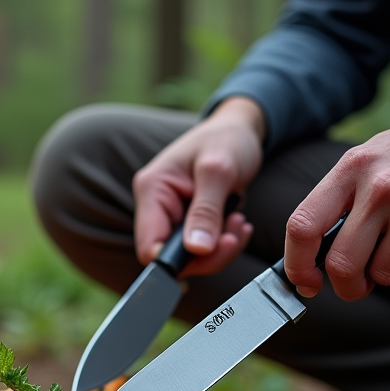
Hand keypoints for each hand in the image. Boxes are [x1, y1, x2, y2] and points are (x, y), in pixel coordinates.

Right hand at [132, 97, 263, 276]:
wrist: (239, 130)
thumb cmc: (227, 139)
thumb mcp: (219, 170)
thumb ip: (206, 211)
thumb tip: (197, 250)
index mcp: (152, 190)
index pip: (149, 245)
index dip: (176, 260)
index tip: (211, 250)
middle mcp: (157, 206)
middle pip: (171, 256)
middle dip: (207, 254)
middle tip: (234, 234)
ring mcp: (174, 216)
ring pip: (191, 256)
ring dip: (220, 248)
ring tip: (239, 221)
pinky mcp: (190, 223)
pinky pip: (204, 249)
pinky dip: (224, 243)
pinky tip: (238, 223)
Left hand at [284, 81, 389, 299]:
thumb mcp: (368, 159)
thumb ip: (339, 201)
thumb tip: (313, 257)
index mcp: (352, 168)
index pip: (303, 226)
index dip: (296, 264)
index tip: (305, 281)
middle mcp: (382, 188)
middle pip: (342, 265)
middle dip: (347, 286)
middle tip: (357, 284)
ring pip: (385, 274)